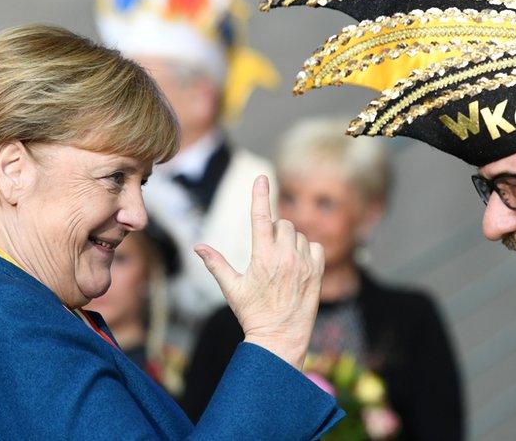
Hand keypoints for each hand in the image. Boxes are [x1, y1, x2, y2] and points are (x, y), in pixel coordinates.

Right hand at [194, 175, 323, 368]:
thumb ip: (216, 263)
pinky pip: (315, 246)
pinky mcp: (318, 271)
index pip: (261, 217)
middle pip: (282, 224)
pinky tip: (297, 265)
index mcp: (262, 257)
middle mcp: (285, 256)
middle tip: (267, 254)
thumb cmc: (252, 314)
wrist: (280, 338)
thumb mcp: (231, 289)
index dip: (260, 195)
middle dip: (274, 232)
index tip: (261, 177)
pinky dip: (306, 250)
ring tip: (281, 265)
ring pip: (298, 235)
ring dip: (289, 242)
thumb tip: (197, 246)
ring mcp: (303, 263)